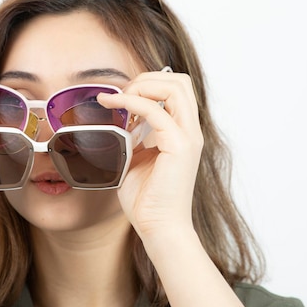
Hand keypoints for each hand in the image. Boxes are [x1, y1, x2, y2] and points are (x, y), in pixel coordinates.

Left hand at [97, 71, 203, 238]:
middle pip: (179, 81)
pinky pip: (156, 111)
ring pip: (175, 87)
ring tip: (120, 99)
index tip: (121, 98)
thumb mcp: (136, 157)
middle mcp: (190, 131)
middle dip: (147, 78)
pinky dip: (132, 103)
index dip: (148, 84)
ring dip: (143, 86)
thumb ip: (133, 136)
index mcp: (182, 132)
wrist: (158, 227)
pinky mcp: (179, 146)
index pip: (175, 89)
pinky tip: (115, 108)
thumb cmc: (147, 198)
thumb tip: (116, 119)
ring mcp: (188, 137)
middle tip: (122, 94)